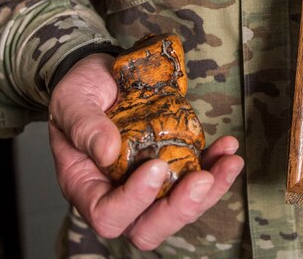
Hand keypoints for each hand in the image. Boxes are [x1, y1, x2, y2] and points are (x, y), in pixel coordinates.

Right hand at [48, 53, 243, 250]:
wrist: (103, 74)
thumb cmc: (81, 92)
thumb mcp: (72, 101)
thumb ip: (85, 127)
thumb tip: (107, 152)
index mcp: (86, 185)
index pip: (108, 215)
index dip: (134, 201)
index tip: (155, 166)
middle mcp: (117, 194)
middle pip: (148, 228)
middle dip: (180, 209)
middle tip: (202, 180)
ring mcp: (148, 185)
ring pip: (180, 209)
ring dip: (210, 190)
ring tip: (230, 162)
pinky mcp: (172, 167)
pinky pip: (196, 180)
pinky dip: (216, 166)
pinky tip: (227, 148)